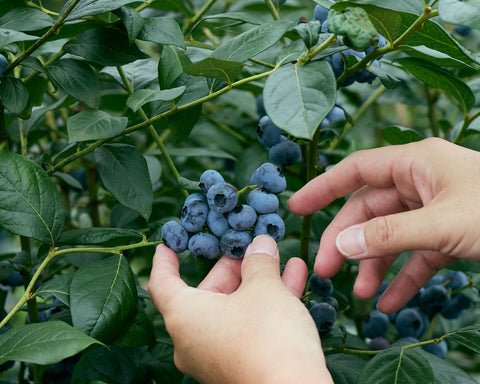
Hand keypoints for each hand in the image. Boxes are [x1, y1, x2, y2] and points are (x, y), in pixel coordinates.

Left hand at [148, 235, 332, 383]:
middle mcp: (192, 339)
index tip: (170, 243)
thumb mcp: (265, 288)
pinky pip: (247, 327)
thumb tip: (260, 244)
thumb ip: (259, 262)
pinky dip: (265, 303)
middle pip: (206, 292)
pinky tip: (293, 279)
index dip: (166, 258)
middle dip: (231, 267)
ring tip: (277, 258)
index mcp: (184, 316)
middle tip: (249, 248)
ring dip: (256, 282)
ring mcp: (215, 356)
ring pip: (232, 308)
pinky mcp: (238, 367)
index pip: (162, 281)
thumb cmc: (268, 338)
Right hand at [288, 138, 479, 313]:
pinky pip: (417, 255)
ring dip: (374, 266)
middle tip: (325, 272)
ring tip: (361, 296)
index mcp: (416, 163)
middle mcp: (421, 183)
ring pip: (391, 236)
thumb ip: (389, 234)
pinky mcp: (450, 235)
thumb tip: (341, 245)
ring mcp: (435, 210)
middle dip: (347, 241)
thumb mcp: (443, 223)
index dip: (324, 187)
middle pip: (369, 210)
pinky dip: (403, 278)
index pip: (356, 170)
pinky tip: (390, 302)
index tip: (296, 207)